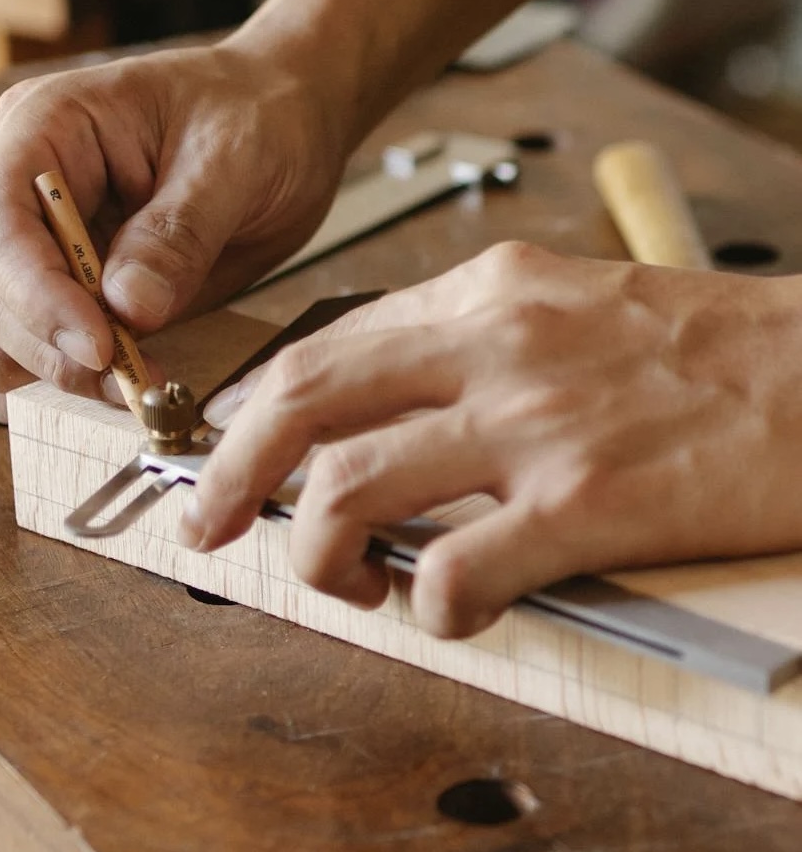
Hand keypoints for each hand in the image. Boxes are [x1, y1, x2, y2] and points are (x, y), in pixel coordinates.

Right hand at [0, 42, 345, 418]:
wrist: (284, 128)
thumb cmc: (255, 117)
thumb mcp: (233, 160)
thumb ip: (179, 233)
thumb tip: (128, 310)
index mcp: (48, 127)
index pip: (1, 216)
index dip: (36, 292)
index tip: (98, 346)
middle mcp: (24, 188)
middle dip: (49, 345)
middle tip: (131, 379)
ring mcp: (40, 244)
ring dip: (49, 373)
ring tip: (132, 388)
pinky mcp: (69, 291)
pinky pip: (25, 347)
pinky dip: (55, 381)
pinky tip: (113, 389)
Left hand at [187, 242, 801, 636]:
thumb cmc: (700, 345)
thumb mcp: (564, 304)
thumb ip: (467, 344)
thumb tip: (382, 402)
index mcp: (482, 296)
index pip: (322, 348)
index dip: (253, 409)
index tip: (229, 451)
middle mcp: (492, 348)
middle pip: (305, 403)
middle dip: (230, 470)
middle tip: (206, 520)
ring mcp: (534, 423)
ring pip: (352, 489)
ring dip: (319, 551)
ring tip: (348, 580)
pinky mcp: (589, 503)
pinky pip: (456, 570)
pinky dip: (428, 607)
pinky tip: (446, 611)